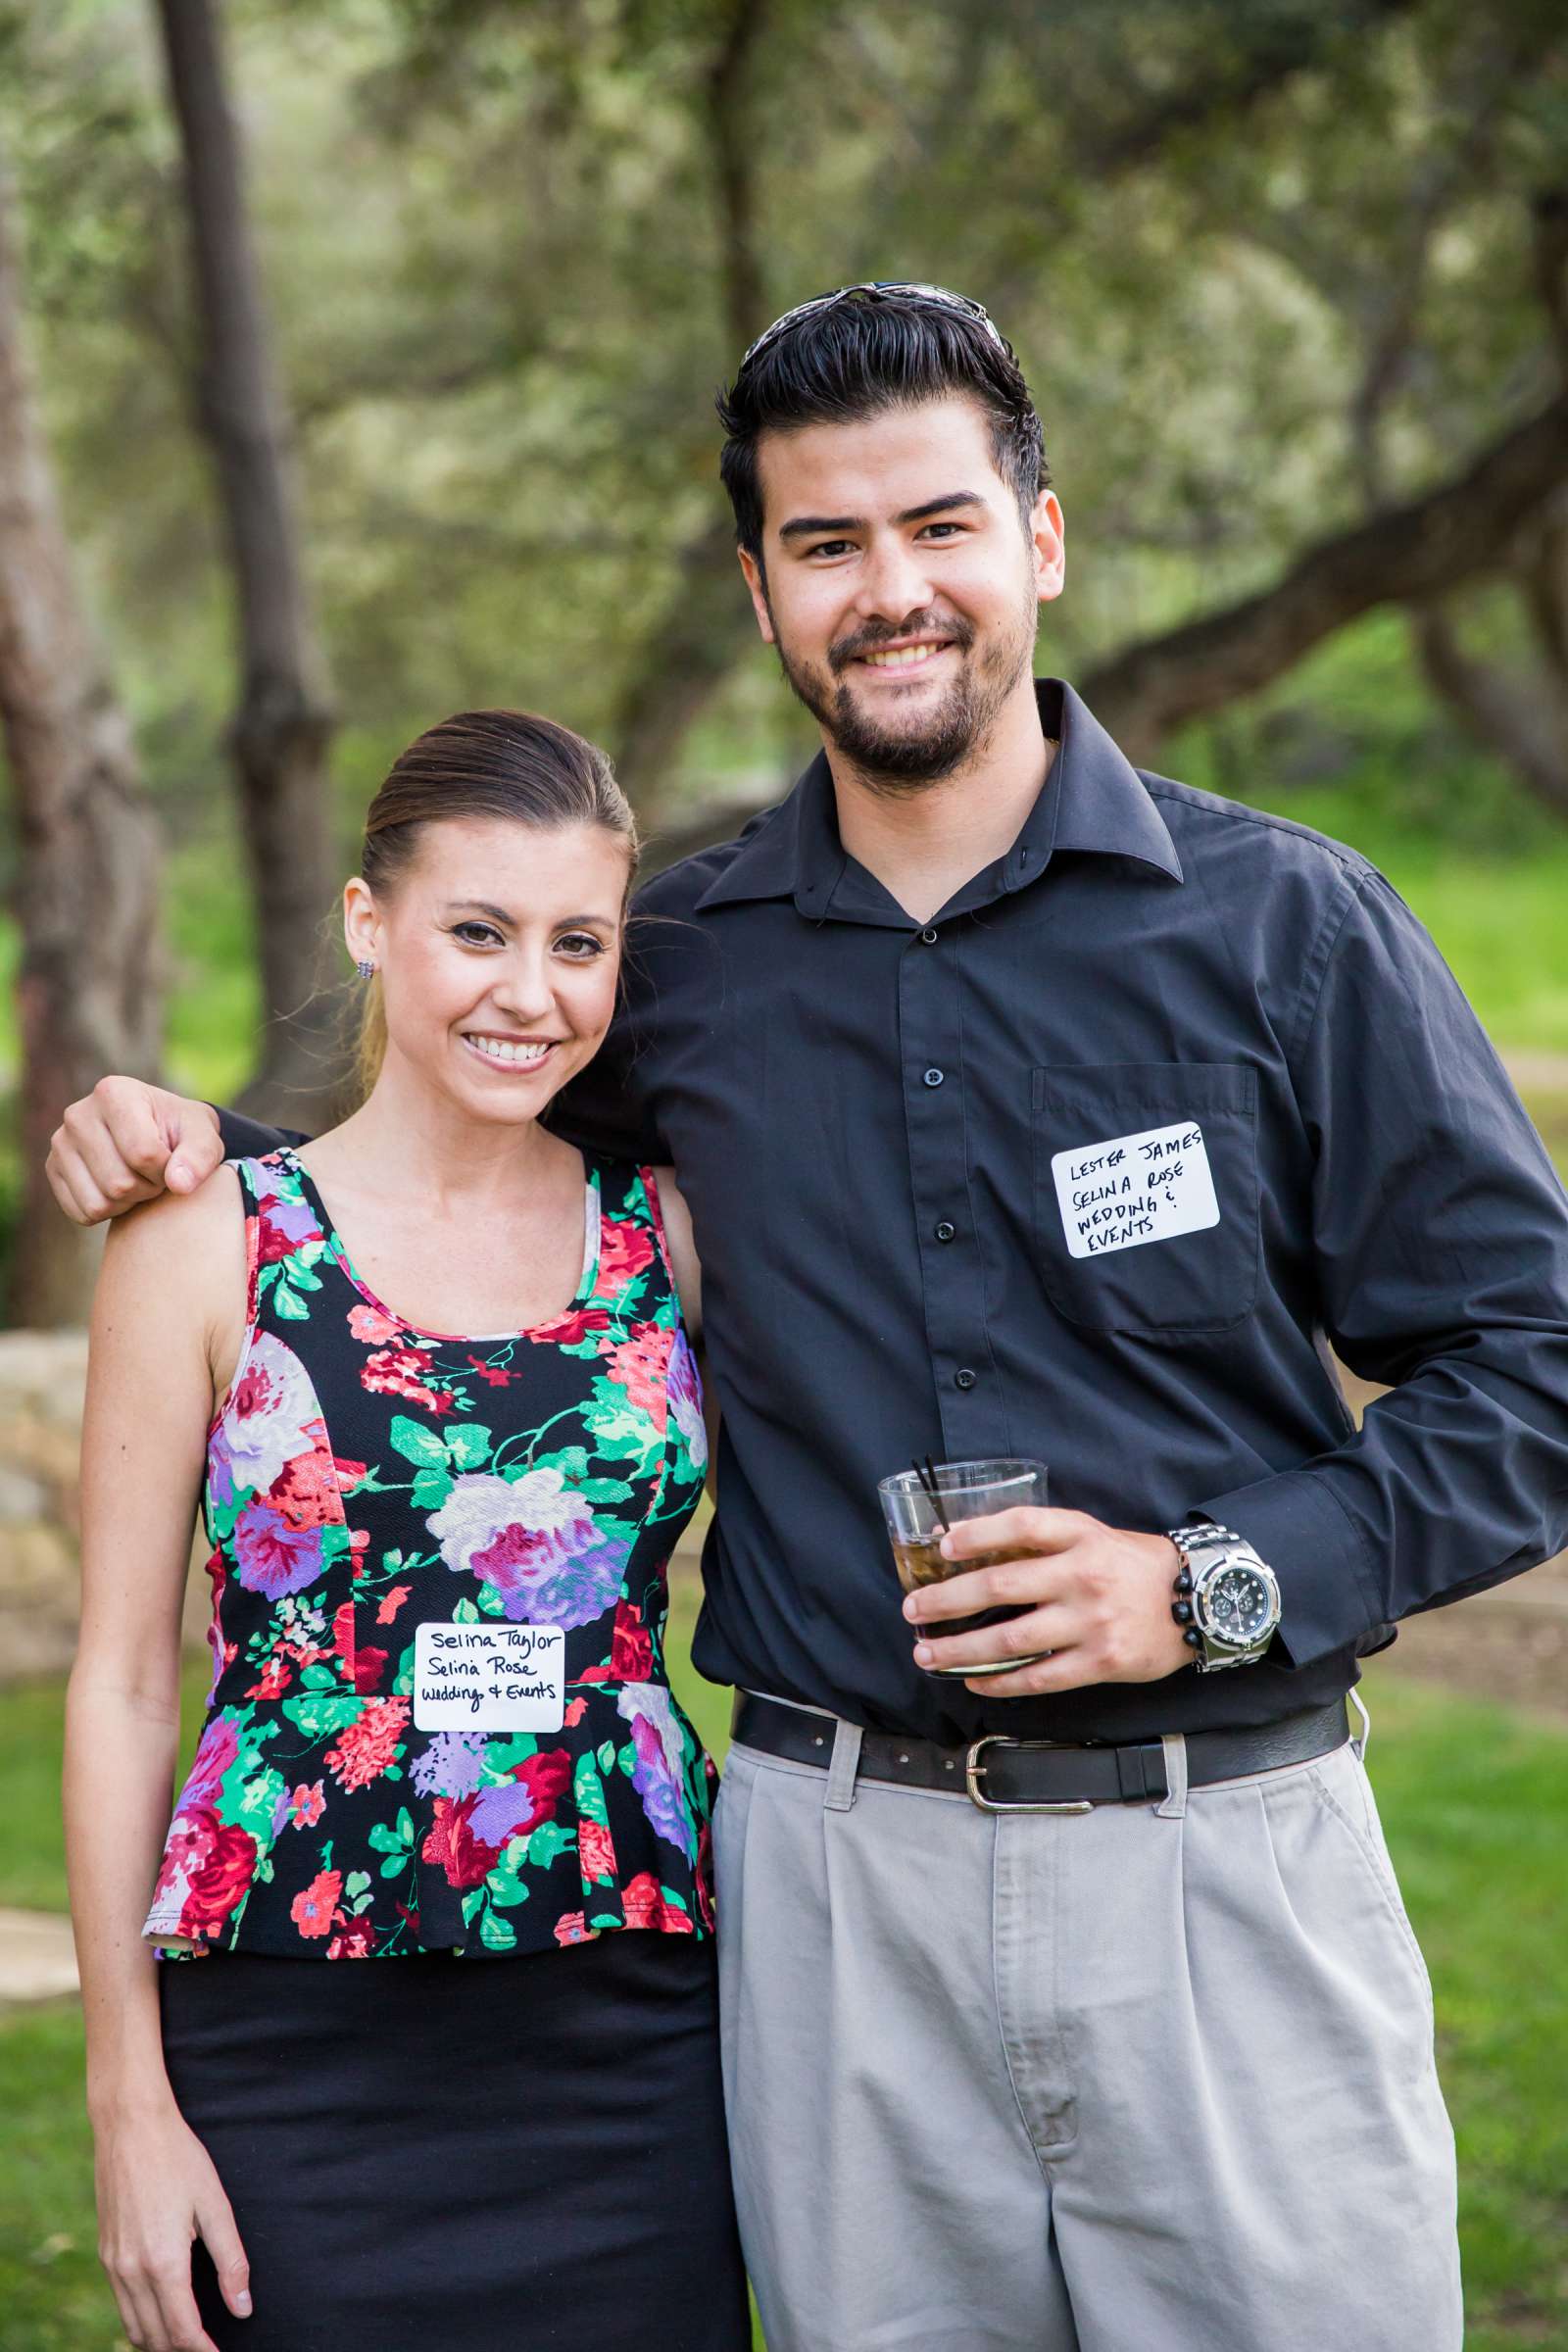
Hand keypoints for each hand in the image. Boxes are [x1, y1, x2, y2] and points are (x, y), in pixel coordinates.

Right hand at [47, 1079, 222, 1225]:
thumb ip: (201, 1157)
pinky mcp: (53, 1169)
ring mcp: (60, 1143)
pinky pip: (82, 1213)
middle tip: (157, 1174)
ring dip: (129, 1202)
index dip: (167, 1170)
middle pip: (119, 1183)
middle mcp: (77, 1114)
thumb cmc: (181, 1133)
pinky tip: (120, 1191)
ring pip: (99, 1203)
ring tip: (139, 1179)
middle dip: (149, 1188)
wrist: (156, 1136)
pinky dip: (108, 1212)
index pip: (144, 1154)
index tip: (173, 1160)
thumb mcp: (203, 1136)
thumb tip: (179, 1185)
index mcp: (114, 1092)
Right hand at [94, 2101, 250, 2351]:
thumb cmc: (179, 2159)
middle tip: (207, 2347)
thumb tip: (243, 2308)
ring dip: (159, 2340)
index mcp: (163, 2263)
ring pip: (134, 2326)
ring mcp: (113, 2264)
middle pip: (155, 2337)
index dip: (203, 2351)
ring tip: (187, 2337)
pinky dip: (140, 2320)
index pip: (183, 2331)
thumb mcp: (215, 2205)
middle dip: (182, 2350)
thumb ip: (232, 2261)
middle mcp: (132, 2272)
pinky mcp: (105, 2253)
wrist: (130, 2126)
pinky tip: (161, 2311)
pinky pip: (121, 2304)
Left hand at [902, 1507, 1192, 1696]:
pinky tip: (974, 1681)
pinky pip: (1039, 1677)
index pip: (1020, 1524)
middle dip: (947, 1601)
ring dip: (961, 1649)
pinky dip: (1000, 1682)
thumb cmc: (1133, 1566)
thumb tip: (971, 1547)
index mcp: (1080, 1535)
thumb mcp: (1093, 1535)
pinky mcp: (1100, 1661)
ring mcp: (1091, 1622)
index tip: (943, 1548)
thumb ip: (1044, 1539)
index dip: (976, 1534)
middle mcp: (1082, 1576)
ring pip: (1011, 1640)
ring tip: (928, 1654)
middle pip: (1000, 1586)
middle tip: (913, 1611)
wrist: (1198, 1602)